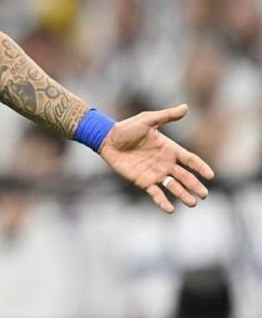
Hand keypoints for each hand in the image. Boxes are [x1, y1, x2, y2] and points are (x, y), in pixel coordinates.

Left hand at [99, 104, 214, 212]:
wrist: (107, 139)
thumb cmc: (126, 128)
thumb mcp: (147, 120)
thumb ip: (166, 116)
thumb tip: (186, 107)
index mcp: (169, 149)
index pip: (190, 160)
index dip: (200, 167)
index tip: (210, 175)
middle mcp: (165, 163)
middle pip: (185, 176)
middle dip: (195, 185)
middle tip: (204, 194)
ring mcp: (155, 173)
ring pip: (174, 187)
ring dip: (183, 195)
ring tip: (192, 203)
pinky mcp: (143, 181)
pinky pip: (156, 193)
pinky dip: (163, 202)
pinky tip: (170, 209)